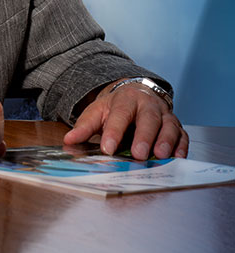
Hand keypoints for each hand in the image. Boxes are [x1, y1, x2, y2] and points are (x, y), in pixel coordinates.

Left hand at [63, 81, 188, 159]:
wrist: (137, 94)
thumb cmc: (116, 107)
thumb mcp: (98, 112)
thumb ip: (85, 126)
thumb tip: (69, 140)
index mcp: (126, 99)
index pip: (120, 114)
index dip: (114, 131)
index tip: (108, 148)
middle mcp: (148, 105)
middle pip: (148, 118)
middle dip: (145, 136)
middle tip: (139, 154)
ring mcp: (164, 115)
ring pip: (169, 125)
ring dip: (166, 141)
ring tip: (160, 156)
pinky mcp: (176, 126)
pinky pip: (182, 135)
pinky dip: (182, 146)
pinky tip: (178, 158)